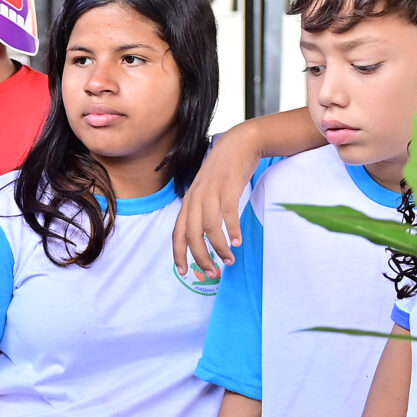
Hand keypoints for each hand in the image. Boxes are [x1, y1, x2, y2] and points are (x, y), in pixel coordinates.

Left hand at [172, 128, 260, 279]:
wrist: (239, 143)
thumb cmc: (223, 170)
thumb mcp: (207, 190)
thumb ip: (203, 210)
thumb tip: (204, 235)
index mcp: (189, 201)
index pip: (177, 233)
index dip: (179, 254)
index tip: (185, 272)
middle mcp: (196, 198)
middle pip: (192, 235)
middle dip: (201, 258)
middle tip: (213, 272)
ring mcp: (211, 192)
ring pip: (209, 228)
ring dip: (219, 248)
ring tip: (229, 260)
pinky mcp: (228, 187)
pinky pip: (228, 214)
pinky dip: (232, 230)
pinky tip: (238, 241)